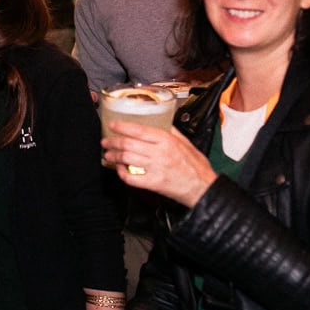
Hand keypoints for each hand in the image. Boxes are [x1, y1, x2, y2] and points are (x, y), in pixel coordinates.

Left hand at [102, 120, 216, 207]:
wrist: (203, 187)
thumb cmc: (196, 166)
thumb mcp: (186, 143)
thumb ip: (172, 132)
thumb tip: (160, 121)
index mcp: (167, 140)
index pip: (139, 130)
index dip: (122, 127)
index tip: (112, 125)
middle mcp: (160, 153)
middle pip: (128, 144)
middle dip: (112, 142)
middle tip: (106, 141)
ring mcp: (155, 168)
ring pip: (126, 159)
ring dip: (113, 156)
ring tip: (108, 155)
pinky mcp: (154, 183)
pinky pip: (131, 177)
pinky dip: (121, 173)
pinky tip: (119, 170)